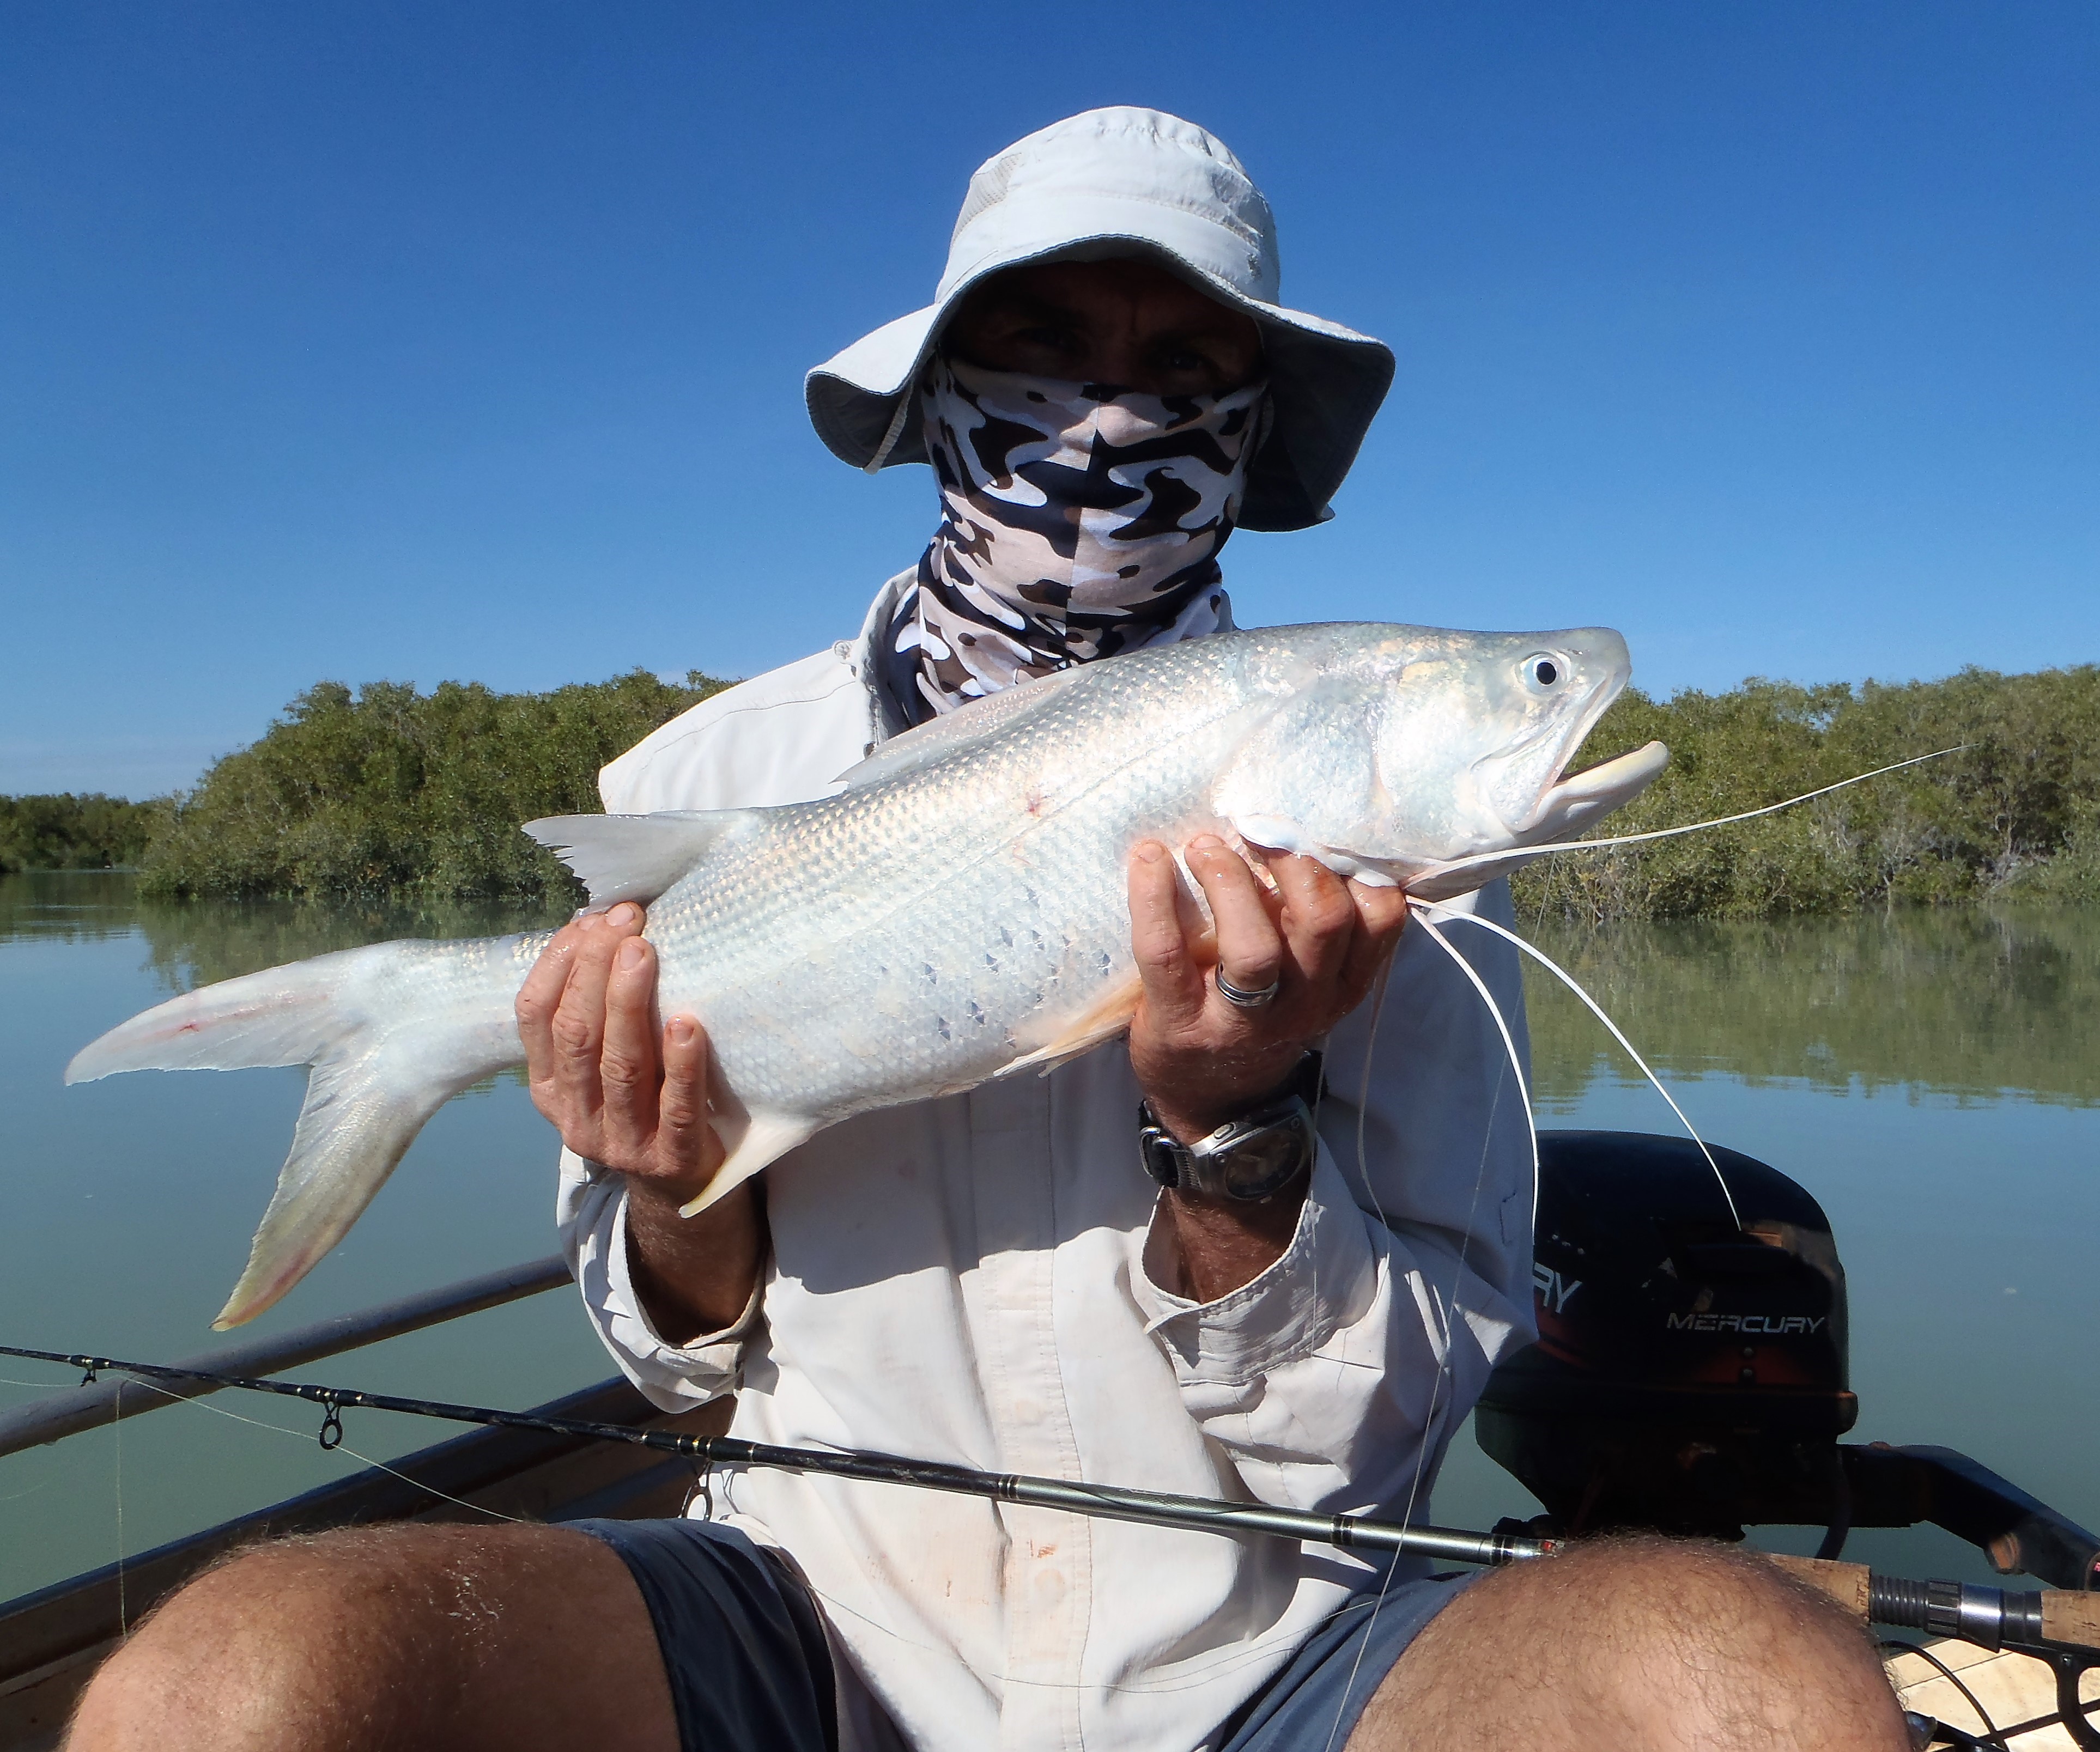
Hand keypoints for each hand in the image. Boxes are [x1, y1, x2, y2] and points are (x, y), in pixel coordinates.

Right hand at [516, 904, 759, 1340]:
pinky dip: (681, 1064)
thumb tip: (603, 920)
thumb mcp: (602, 1063)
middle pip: (576, 1035)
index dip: (559, 963)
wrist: (679, 1184)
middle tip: (626, 924)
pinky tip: (688, 1025)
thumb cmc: (644, 1097)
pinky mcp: (672, 1159)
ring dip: (629, 1004)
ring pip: (618, 1067)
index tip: (593, 919)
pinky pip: (676, 1108)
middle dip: (595, 971)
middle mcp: (575, 1117)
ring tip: (645, 953)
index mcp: (549, 1087)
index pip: (535, 1017)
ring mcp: (621, 1142)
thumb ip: (595, 1009)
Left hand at [1126, 835, 1408, 1144]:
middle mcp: (1306, 1002)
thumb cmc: (1260, 1010)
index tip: (1310, 830)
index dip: (1351, 861)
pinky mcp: (1181, 1023)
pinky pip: (1166, 954)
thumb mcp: (1309, 975)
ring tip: (1202, 845)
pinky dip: (1153, 897)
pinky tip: (1148, 858)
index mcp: (1343, 982)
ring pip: (1255, 947)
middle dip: (1293, 860)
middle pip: (1324, 921)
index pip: (1381, 915)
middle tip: (1256, 830)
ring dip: (1229, 881)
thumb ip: (1316, 919)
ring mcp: (1243, 1021)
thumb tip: (1303, 823)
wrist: (1212, 1097)